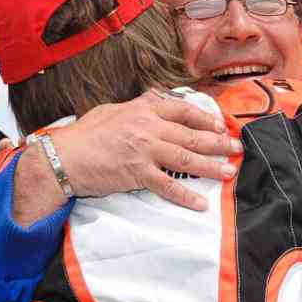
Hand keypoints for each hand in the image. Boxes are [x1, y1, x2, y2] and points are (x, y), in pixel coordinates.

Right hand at [55, 91, 242, 208]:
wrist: (63, 156)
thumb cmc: (85, 133)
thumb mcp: (114, 110)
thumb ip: (139, 105)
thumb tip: (156, 98)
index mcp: (144, 109)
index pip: (184, 111)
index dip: (206, 119)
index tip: (222, 126)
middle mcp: (149, 128)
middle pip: (192, 135)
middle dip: (219, 143)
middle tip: (238, 149)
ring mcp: (145, 151)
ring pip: (187, 158)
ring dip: (211, 166)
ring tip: (229, 172)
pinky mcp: (137, 174)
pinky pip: (168, 185)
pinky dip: (186, 195)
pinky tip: (201, 203)